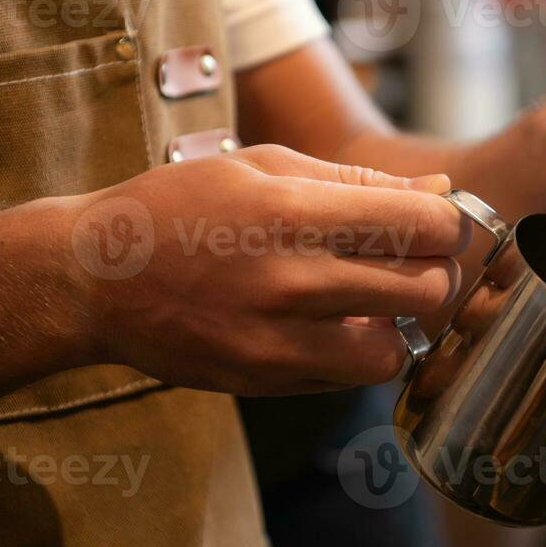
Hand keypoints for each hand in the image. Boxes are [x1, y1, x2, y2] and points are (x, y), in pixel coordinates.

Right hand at [62, 145, 466, 394]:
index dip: (450, 223)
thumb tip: (443, 187)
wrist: (95, 278)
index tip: (439, 223)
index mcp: (293, 212)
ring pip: (395, 349)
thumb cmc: (181, 206)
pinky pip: (347, 379)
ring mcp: (279, 340)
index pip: (425, 224)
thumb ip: (356, 181)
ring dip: (400, 326)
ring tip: (375, 302)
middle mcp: (292, 281)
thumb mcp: (263, 166)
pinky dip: (356, 353)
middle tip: (414, 262)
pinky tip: (332, 325)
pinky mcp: (267, 381)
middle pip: (426, 289)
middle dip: (435, 272)